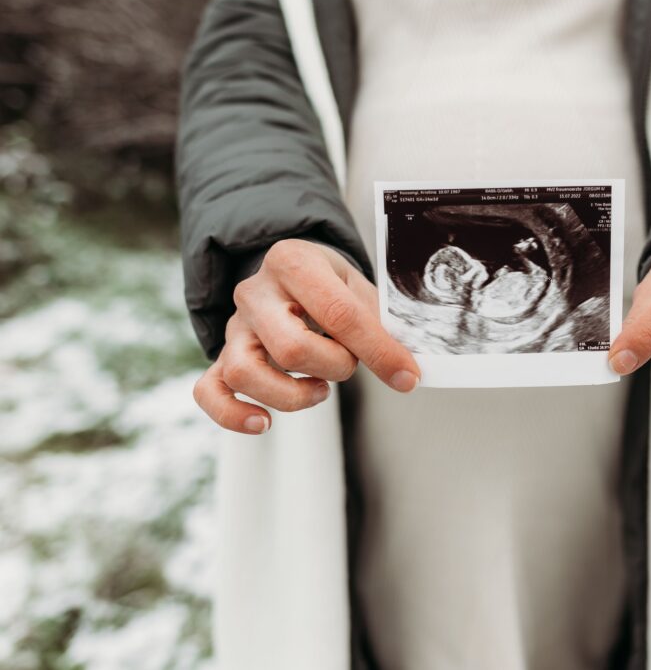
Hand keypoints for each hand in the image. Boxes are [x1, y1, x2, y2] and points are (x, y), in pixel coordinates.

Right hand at [193, 239, 419, 433]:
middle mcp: (256, 291)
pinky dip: (232, 414)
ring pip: (245, 373)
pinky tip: (264, 423)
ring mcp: (235, 325)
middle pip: (291, 349)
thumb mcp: (361, 289)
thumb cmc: (333, 285)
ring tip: (320, 389)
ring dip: (292, 395)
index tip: (406, 377)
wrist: (293, 272)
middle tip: (349, 363)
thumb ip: (380, 324)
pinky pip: (210, 390)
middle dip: (334, 368)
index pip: (339, 314)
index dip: (379, 352)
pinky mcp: (223, 354)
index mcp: (295, 262)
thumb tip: (407, 372)